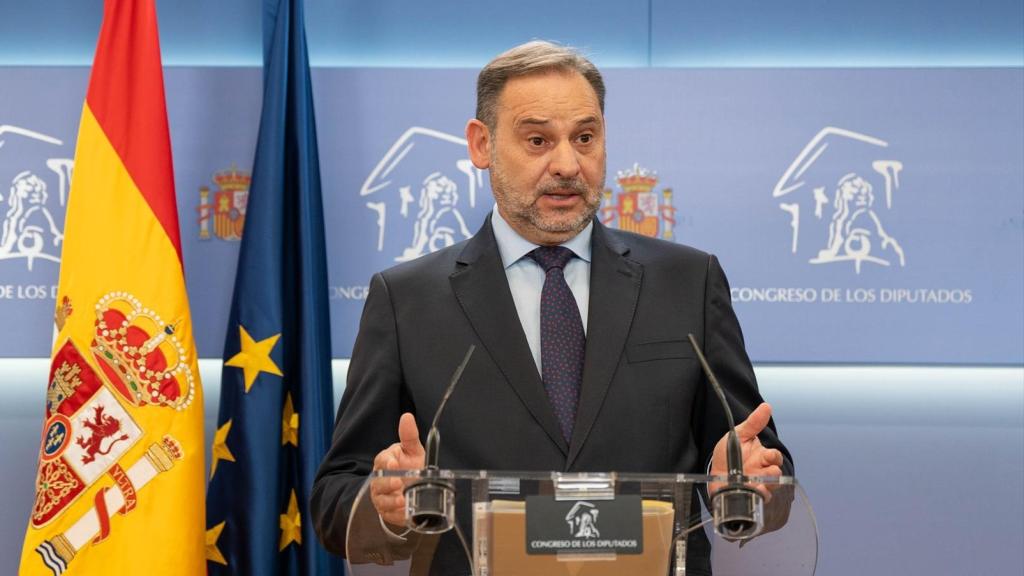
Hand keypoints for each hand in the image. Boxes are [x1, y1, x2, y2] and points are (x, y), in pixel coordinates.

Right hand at [370, 413, 424, 527]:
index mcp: (385, 462)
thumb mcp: (412, 450)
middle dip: (387, 483)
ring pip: (382, 500)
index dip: (387, 463)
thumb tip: (407, 416)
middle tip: (398, 483)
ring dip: (391, 501)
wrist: (410, 487)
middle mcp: (380, 480)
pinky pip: (389, 515)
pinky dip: (397, 515)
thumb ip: (409, 436)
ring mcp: (382, 497)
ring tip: (402, 500)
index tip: (394, 463)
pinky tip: (405, 512)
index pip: (382, 461)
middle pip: (379, 482)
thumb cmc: (410, 465)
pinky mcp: (387, 512)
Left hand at [709, 403, 783, 497]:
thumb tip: (766, 406)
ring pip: (771, 487)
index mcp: (762, 456)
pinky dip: (759, 496)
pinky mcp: (750, 495)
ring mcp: (758, 484)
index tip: (768, 455)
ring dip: (767, 486)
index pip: (775, 456)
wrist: (713, 472)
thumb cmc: (727, 454)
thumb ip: (753, 423)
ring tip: (757, 485)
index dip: (774, 457)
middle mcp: (762, 471)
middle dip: (773, 473)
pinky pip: (760, 499)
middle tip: (765, 472)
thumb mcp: (738, 435)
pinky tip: (752, 492)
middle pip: (776, 474)